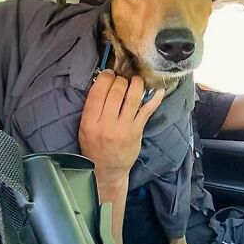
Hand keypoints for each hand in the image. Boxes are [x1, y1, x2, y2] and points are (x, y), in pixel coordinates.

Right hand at [78, 70, 163, 186]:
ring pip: (132, 97)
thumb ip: (92, 108)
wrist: (107, 170)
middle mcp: (107, 124)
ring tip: (136, 79)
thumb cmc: (94, 147)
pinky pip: (147, 110)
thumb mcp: (84, 128)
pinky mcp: (137, 131)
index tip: (109, 73)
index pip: (98, 92)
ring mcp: (124, 127)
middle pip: (116, 91)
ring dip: (136, 83)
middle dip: (120, 79)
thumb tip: (104, 84)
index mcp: (90, 122)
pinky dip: (154, 98)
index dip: (105, 77)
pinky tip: (159, 89)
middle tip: (122, 78)